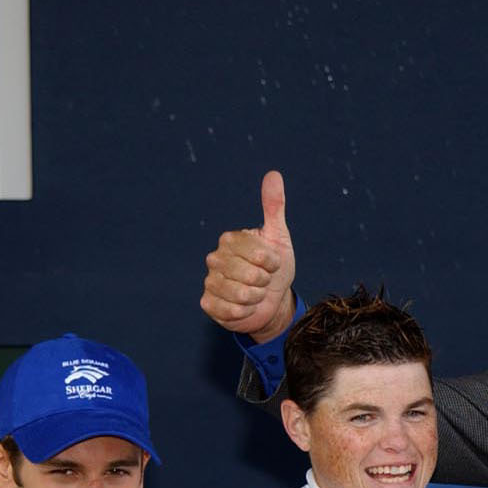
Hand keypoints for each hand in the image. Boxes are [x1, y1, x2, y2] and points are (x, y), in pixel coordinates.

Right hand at [199, 169, 297, 342]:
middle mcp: (215, 258)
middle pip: (250, 275)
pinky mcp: (208, 304)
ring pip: (240, 294)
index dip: (272, 262)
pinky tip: (246, 307)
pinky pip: (230, 311)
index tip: (273, 263)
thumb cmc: (276, 268)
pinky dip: (245, 312)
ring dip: (256, 298)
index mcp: (230, 240)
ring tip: (256, 294)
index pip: (259, 253)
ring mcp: (210, 281)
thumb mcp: (279, 237)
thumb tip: (274, 174)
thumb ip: (274, 207)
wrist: (273, 300)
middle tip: (264, 281)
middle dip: (265, 281)